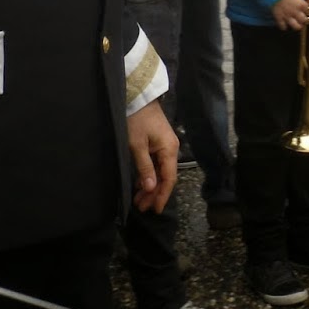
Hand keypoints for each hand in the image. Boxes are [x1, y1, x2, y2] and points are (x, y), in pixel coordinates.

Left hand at [127, 98, 177, 213]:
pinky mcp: (158, 144)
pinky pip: (157, 165)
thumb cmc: (137, 120)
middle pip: (165, 177)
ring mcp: (165, 146)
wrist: (138, 98)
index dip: (162, 195)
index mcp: (169, 150)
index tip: (154, 209)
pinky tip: (140, 185)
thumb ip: (144, 167)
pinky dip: (149, 176)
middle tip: (141, 207)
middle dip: (154, 193)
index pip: (169, 178)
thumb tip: (150, 188)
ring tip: (139, 200)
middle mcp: (171, 149)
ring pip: (160, 172)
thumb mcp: (137, 145)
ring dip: (151, 186)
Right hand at [272, 0, 308, 30]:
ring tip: (296, 23)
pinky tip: (285, 23)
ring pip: (296, 27)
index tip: (305, 9)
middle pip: (304, 21)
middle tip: (302, 18)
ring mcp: (287, 17)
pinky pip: (283, 27)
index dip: (307, 10)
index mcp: (302, 5)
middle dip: (304, 20)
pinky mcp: (279, 19)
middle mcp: (296, 13)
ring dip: (296, 25)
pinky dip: (284, 26)